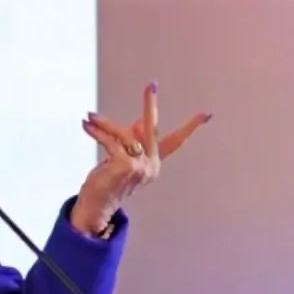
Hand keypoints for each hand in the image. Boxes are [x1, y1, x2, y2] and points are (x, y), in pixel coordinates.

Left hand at [72, 82, 209, 235]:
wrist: (95, 208)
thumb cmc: (107, 184)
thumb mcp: (122, 160)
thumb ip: (133, 143)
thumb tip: (140, 122)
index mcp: (153, 163)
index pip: (176, 141)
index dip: (191, 126)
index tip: (207, 114)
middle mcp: (151, 165)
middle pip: (153, 128)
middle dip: (151, 104)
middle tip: (152, 86)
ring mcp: (140, 166)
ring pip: (124, 134)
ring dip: (105, 124)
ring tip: (90, 117)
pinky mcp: (126, 165)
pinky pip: (111, 141)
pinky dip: (97, 132)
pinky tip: (87, 125)